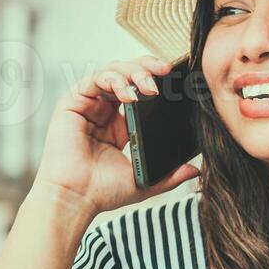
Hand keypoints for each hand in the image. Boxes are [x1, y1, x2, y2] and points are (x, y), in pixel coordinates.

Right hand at [33, 55, 200, 217]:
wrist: (76, 199)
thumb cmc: (103, 192)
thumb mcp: (145, 180)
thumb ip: (170, 175)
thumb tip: (195, 171)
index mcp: (120, 123)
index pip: (140, 89)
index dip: (157, 79)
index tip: (177, 79)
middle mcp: (104, 110)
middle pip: (127, 73)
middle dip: (147, 68)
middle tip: (166, 72)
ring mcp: (88, 105)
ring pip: (113, 71)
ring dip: (134, 73)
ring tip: (150, 87)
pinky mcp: (72, 103)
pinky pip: (94, 79)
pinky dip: (113, 81)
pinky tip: (128, 95)